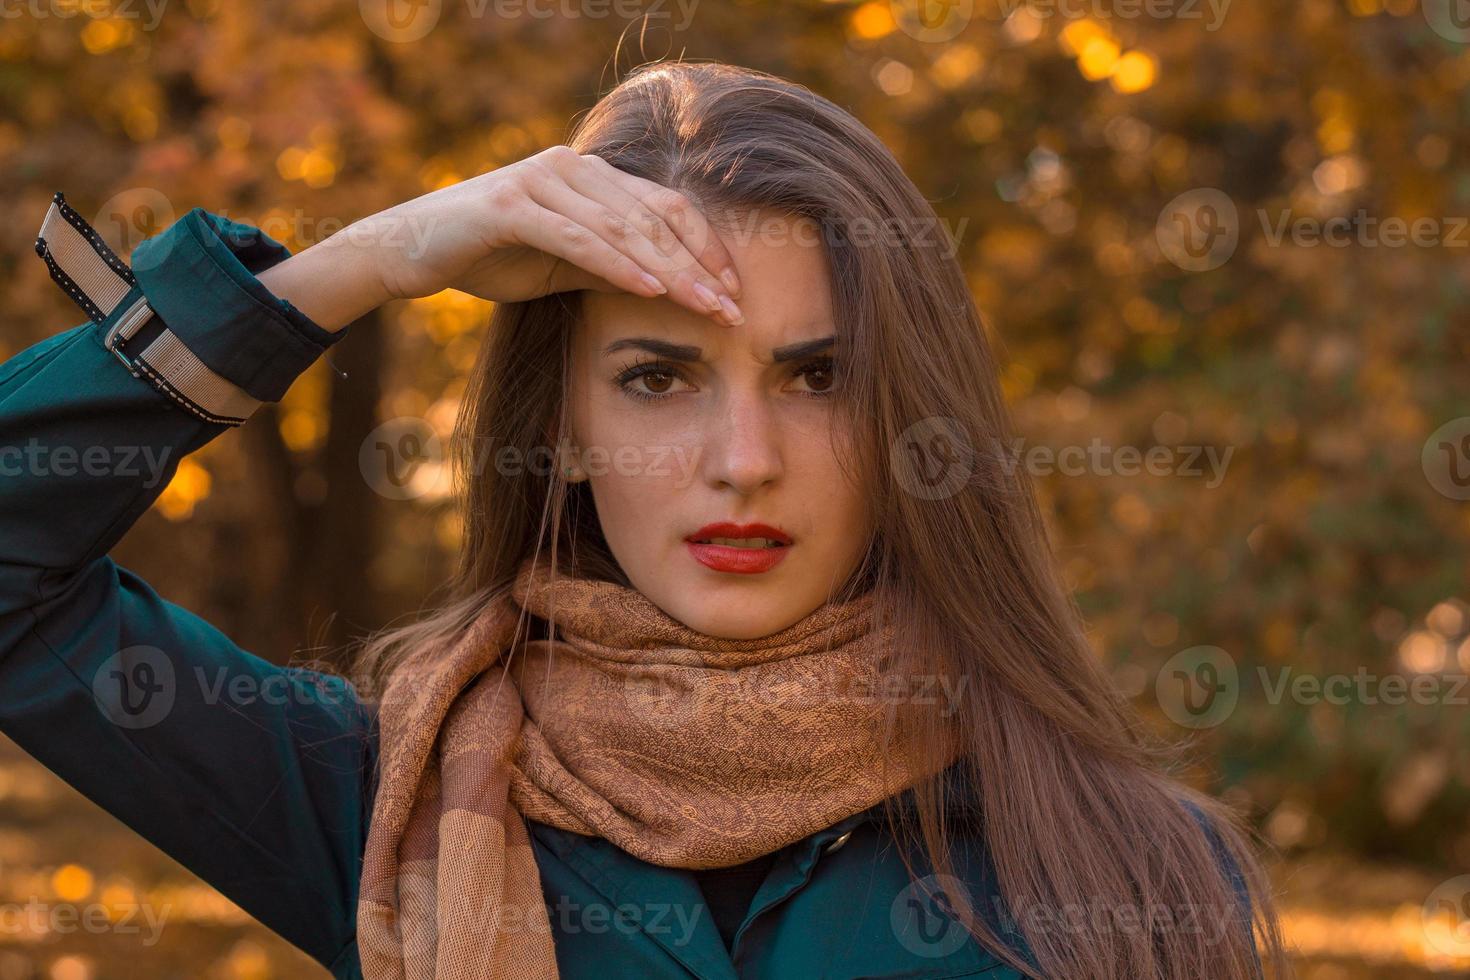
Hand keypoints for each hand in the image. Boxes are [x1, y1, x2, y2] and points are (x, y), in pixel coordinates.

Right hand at [353, 144, 744, 324]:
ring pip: (623, 227)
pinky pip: (578, 237)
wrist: (408, 252)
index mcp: (589, 176)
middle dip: (699, 266)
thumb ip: (610, 267)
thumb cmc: (487, 258)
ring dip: (671, 271)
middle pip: (653, 217)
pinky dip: (618, 265)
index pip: (664, 207)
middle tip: (735, 308)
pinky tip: (651, 290)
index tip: (736, 290)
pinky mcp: (512, 204)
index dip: (705, 246)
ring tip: (706, 307)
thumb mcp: (561, 267)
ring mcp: (541, 180)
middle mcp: (571, 167)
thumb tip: (666, 286)